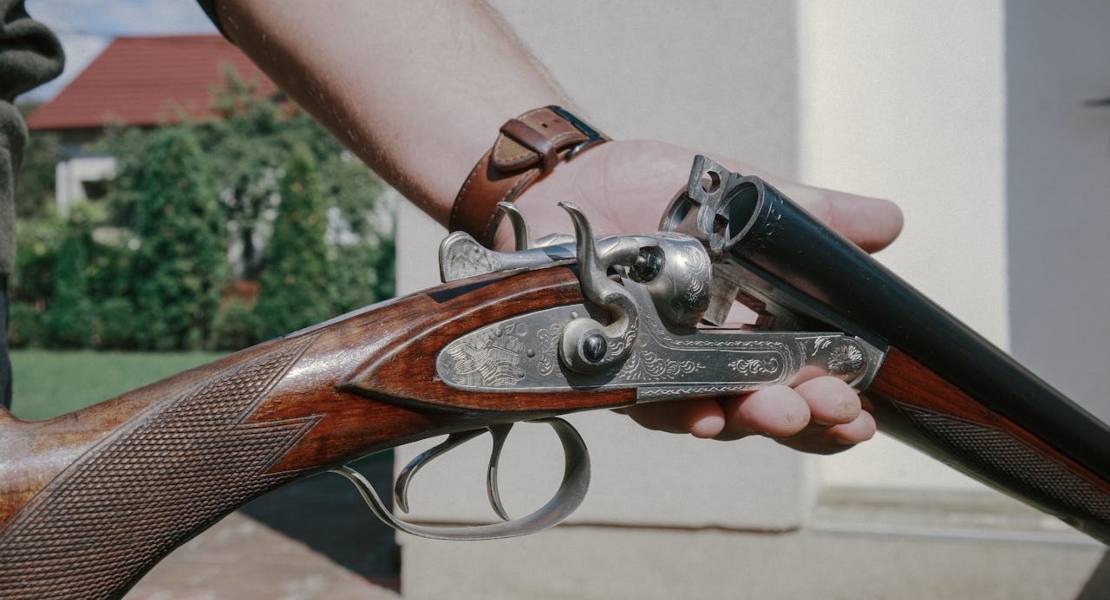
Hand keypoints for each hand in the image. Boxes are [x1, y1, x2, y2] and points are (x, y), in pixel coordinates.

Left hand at [509, 140, 903, 453]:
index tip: (866, 409)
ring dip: (752, 418)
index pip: (805, 375)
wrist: (568, 178)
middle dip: (805, 416)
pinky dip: (679, 412)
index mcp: (752, 321)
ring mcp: (662, 367)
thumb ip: (810, 218)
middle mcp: (711, 354)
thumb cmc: (651, 189)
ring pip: (714, 412)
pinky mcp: (611, 370)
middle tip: (835, 411)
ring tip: (781, 410)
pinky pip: (647, 403)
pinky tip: (705, 415)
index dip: (837, 401)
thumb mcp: (742, 195)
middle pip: (766, 405)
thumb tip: (888, 225)